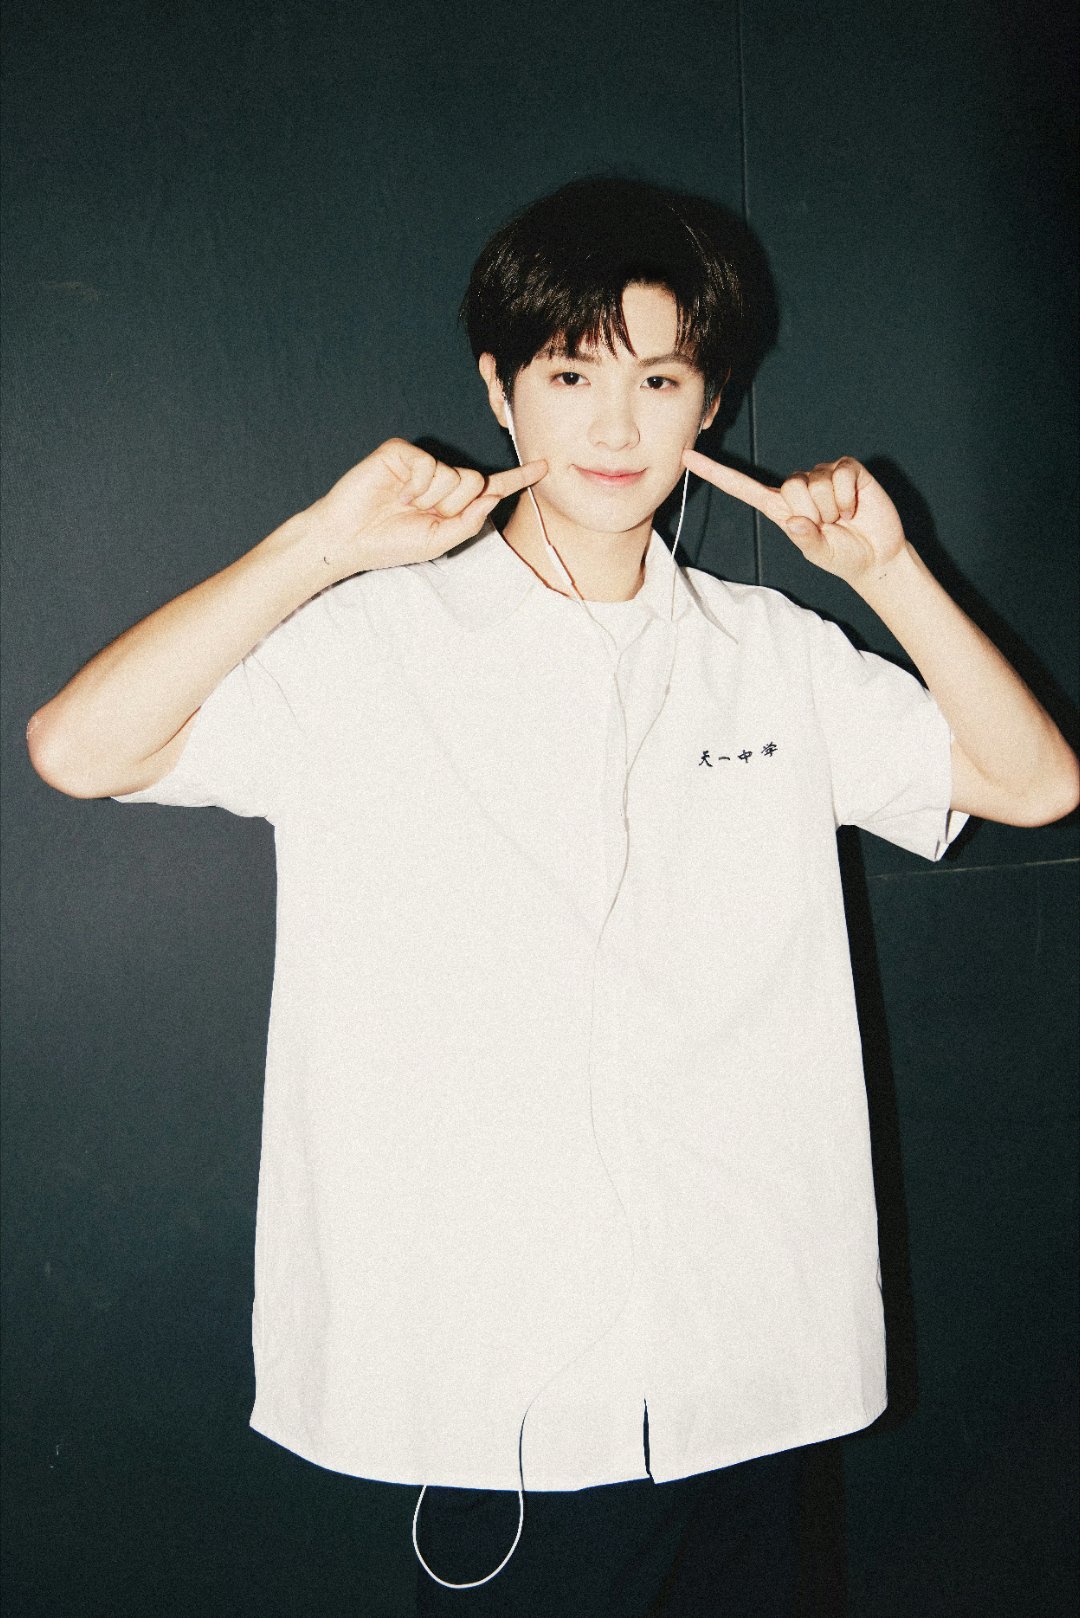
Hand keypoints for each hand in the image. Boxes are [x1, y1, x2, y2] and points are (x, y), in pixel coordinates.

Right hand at [307, 439, 546, 582]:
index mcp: (452, 502)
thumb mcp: (439, 540)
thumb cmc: (390, 543)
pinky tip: (397, 493)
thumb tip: (492, 495)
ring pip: (453, 475)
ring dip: (431, 498)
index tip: (544, 466)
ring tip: (404, 505)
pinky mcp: (401, 453)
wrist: (349, 539)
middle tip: (422, 514)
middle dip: (453, 505)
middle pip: (475, 481)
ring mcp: (421, 464)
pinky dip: (416, 485)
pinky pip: (429, 464)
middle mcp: (440, 479)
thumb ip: (470, 520)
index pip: (491, 487)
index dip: (518, 477)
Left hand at [682, 449, 907, 586]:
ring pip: (816, 484)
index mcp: (781, 508)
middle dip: (812, 512)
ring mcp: (823, 475)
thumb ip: (804, 539)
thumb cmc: (842, 556)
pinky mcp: (846, 469)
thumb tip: (795, 521)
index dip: (716, 473)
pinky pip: (840, 476)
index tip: (687, 457)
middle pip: (790, 486)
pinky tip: (854, 507)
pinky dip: (848, 498)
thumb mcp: (818, 554)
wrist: (877, 556)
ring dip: (833, 508)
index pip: (743, 487)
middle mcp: (799, 487)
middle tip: (829, 525)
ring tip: (843, 518)